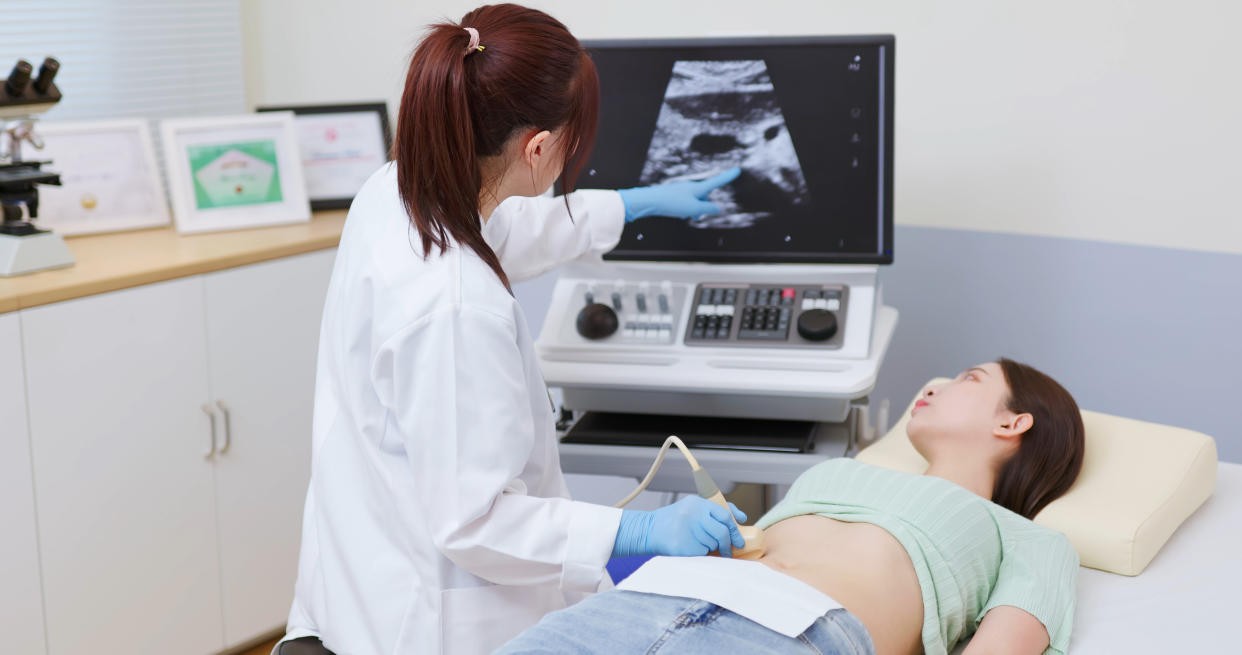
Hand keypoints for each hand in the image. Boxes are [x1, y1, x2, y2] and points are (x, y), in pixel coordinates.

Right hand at [612, 496, 746, 557]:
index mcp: (697, 503)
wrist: (649, 530)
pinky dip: (700, 554)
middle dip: (727, 545)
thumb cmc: (674, 520)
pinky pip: (702, 553)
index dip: (734, 529)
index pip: (724, 515)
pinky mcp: (683, 546)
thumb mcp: (693, 508)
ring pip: (712, 544)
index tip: (738, 539)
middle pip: (721, 533)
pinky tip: (691, 548)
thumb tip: (740, 519)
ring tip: (699, 544)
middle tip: (728, 551)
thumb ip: (716, 511)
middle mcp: (693, 515)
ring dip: (711, 548)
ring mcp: (688, 531)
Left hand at [617, 167, 741, 221]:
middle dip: (704, 206)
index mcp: (698, 188)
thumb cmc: (673, 203)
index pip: (717, 182)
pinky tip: (677, 213)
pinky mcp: (675, 195)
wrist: (651, 201)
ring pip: (695, 202)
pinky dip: (685, 210)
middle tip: (694, 214)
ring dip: (694, 210)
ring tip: (683, 214)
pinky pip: (686, 204)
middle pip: (705, 197)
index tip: (737, 170)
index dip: (728, 177)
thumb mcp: (695, 208)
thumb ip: (708, 208)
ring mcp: (683, 191)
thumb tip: (717, 208)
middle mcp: (691, 187)